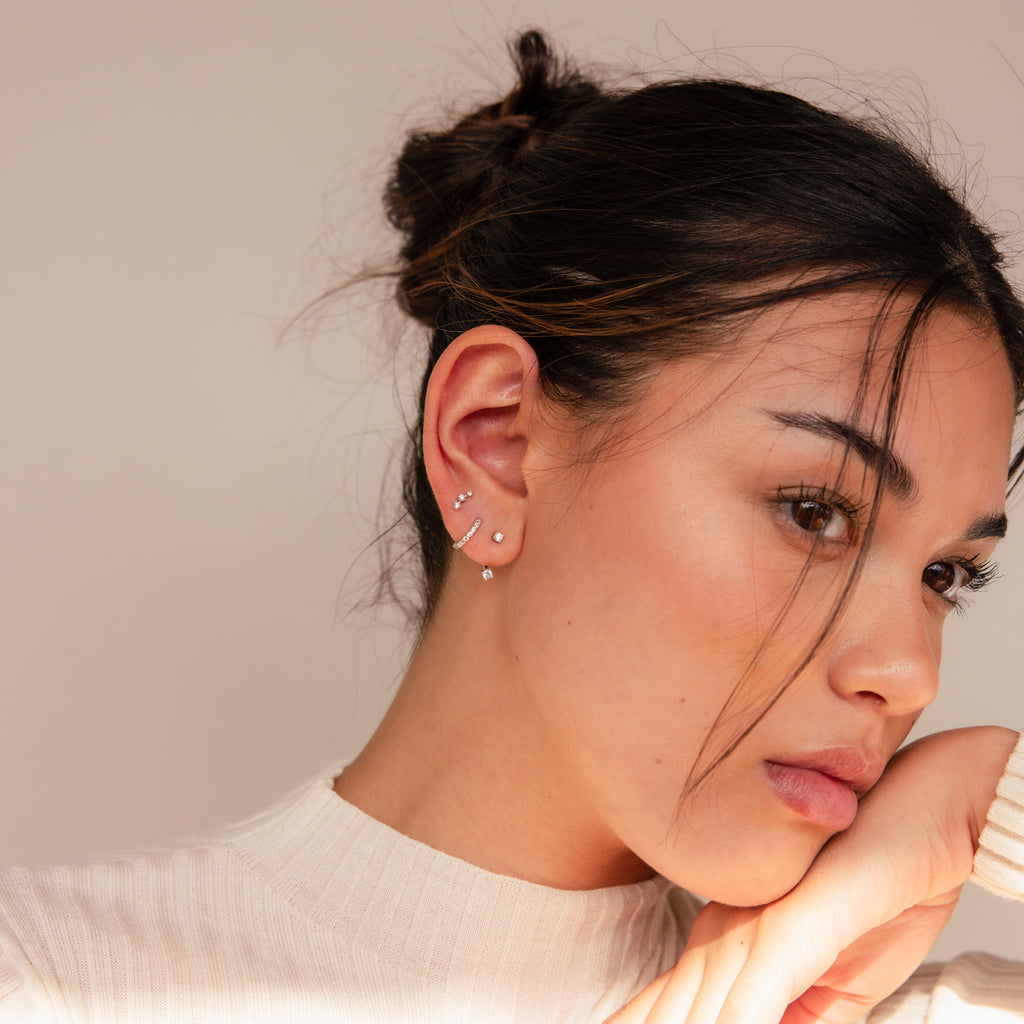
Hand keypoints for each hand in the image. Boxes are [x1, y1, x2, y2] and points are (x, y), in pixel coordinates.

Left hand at [606, 726, 1017, 1023]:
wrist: (927, 814)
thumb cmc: (884, 889)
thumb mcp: (833, 980)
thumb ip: (795, 1013)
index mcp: (725, 940)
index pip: (669, 1005)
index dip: (643, 1021)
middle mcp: (723, 935)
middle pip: (669, 1011)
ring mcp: (751, 932)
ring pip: (697, 1014)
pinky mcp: (787, 931)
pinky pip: (750, 1001)